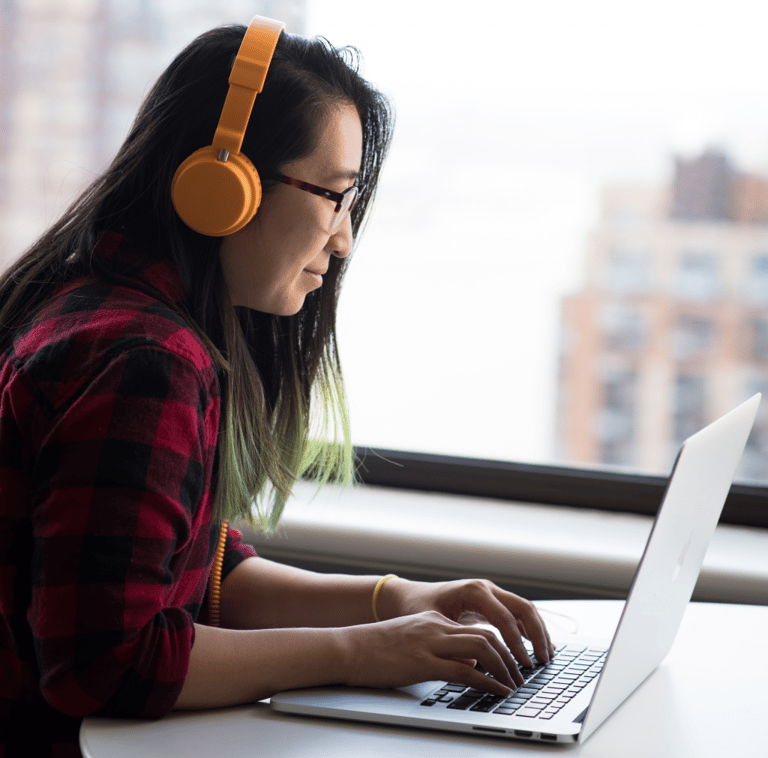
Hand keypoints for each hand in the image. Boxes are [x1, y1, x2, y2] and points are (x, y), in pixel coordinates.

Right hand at [338, 610, 517, 694]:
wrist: (347, 648)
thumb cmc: (374, 649)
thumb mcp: (412, 642)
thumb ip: (441, 649)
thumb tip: (469, 666)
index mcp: (433, 620)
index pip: (477, 628)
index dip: (500, 645)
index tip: (513, 661)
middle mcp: (436, 626)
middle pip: (486, 635)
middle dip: (510, 656)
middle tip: (521, 675)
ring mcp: (430, 642)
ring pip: (482, 648)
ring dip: (504, 667)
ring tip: (514, 685)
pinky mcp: (423, 662)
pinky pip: (465, 671)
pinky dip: (488, 682)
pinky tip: (498, 691)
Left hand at [377, 577, 555, 672]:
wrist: (409, 597)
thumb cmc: (418, 608)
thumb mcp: (434, 624)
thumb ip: (456, 639)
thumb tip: (475, 663)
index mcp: (474, 591)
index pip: (505, 618)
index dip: (517, 643)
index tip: (525, 664)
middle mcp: (486, 588)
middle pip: (523, 608)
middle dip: (537, 634)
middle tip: (544, 661)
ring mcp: (490, 593)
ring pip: (524, 609)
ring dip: (538, 631)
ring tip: (547, 656)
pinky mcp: (491, 602)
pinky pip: (516, 613)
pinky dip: (529, 628)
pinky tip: (536, 647)